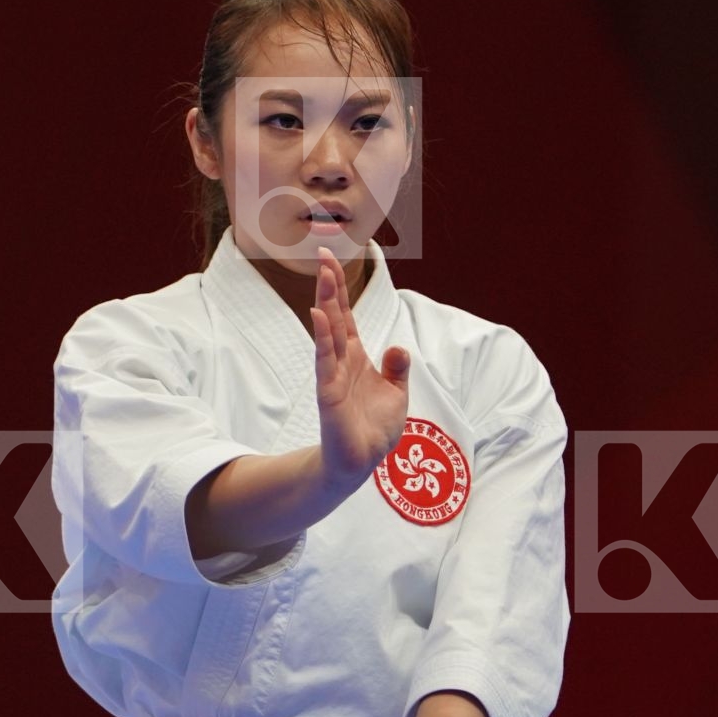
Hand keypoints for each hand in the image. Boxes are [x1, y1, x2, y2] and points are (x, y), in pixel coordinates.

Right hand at [311, 246, 409, 488]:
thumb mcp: (396, 393)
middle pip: (334, 316)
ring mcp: (333, 376)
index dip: (340, 289)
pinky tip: (319, 317)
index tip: (332, 260)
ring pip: (328, 333)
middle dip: (330, 286)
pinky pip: (325, 362)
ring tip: (324, 277)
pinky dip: (323, 339)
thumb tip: (399, 347)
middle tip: (323, 255)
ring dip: (326, 304)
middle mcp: (341, 361)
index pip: (345, 316)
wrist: (362, 462)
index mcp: (356, 357)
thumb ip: (397, 368)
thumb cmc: (374, 429)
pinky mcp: (328, 394)